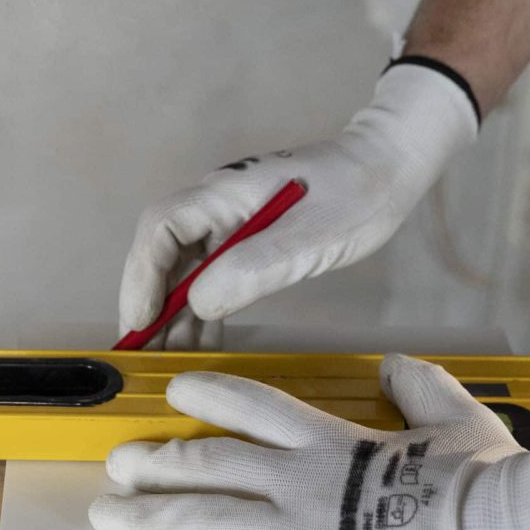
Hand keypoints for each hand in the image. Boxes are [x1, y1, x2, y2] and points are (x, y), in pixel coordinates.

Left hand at [89, 355, 529, 529]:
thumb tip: (397, 367)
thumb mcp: (459, 419)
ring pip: (200, 517)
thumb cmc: (490, 489)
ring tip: (109, 513)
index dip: (207, 394)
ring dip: (148, 515)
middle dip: (156, 463)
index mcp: (334, 440)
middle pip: (208, 462)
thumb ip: (420, 389)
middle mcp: (301, 479)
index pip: (253, 405)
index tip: (177, 392)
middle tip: (121, 465)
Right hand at [118, 64, 477, 348]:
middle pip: (162, 253)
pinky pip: (210, 275)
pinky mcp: (247, 238)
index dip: (141, 277)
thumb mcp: (310, 238)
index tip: (140, 322)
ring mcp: (229, 221)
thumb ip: (254, 267)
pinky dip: (202, 309)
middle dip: (150, 304)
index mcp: (223, 193)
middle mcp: (215, 204)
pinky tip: (203, 343)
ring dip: (174, 314)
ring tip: (170, 361)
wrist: (389, 168)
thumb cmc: (355, 195)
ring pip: (184, 269)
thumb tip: (197, 303)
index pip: (160, 230)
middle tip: (143, 356)